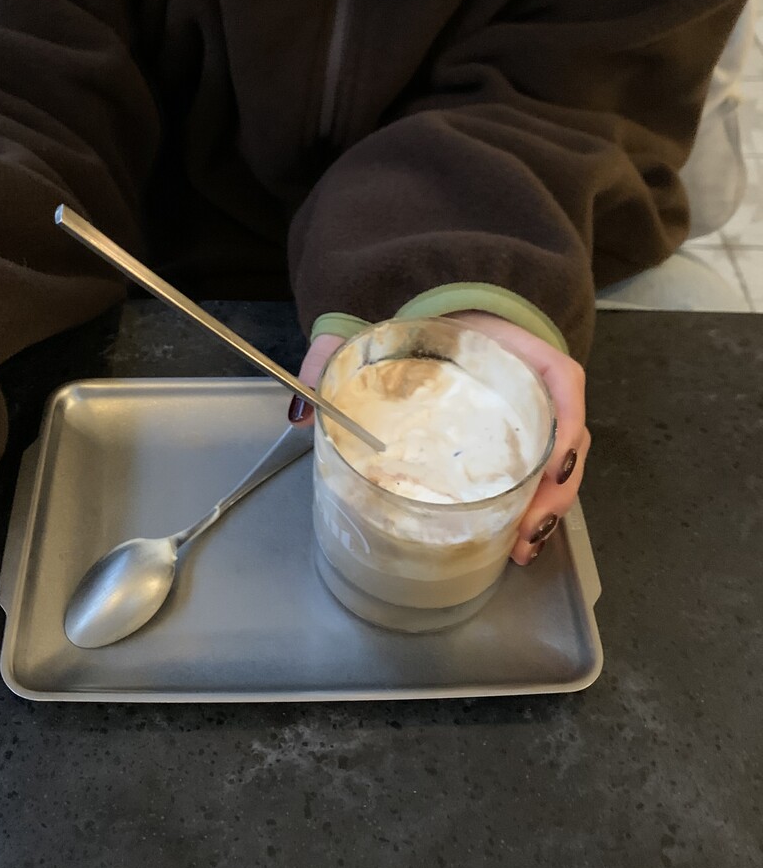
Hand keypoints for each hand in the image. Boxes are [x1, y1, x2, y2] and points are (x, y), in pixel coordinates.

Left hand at [290, 317, 588, 567]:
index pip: (560, 376)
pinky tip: (516, 543)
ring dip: (548, 509)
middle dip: (556, 487)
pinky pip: (539, 477)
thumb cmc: (416, 328)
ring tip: (522, 546)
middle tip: (527, 525)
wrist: (432, 320)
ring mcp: (529, 416)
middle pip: (565, 436)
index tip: (553, 459)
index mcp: (509, 348)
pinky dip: (532, 509)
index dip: (566, 417)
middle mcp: (531, 383)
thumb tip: (301, 411)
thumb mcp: (377, 334)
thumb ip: (334, 358)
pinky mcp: (515, 444)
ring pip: (558, 465)